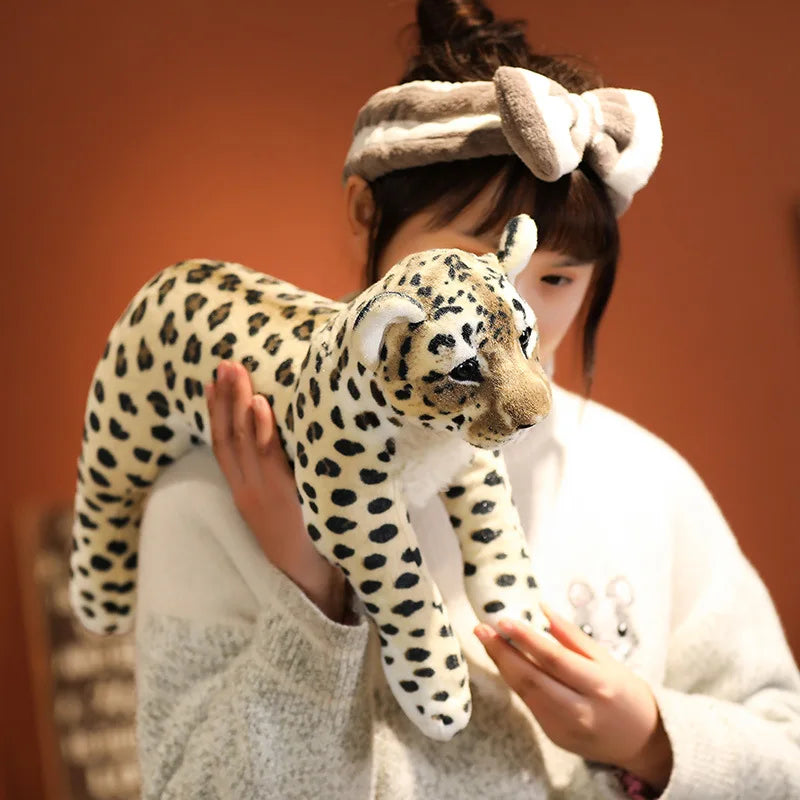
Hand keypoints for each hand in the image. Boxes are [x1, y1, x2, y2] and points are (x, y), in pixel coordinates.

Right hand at [205, 360, 348, 621]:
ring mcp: (263, 494)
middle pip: (229, 437)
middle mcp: (248, 490)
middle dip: (224, 399)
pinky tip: (261, 406)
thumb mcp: (282, 507)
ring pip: (244, 443)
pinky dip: (263, 431)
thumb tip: (281, 450)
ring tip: (235, 373)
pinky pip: (270, 460)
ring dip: (239, 405)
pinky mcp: (283, 499)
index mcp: (245, 492)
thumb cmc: (302, 542)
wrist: (308, 584)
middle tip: (223, 364)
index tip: (212, 383)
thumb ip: (276, 480)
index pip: (224, 445)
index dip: (216, 414)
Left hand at [475, 603, 672, 791]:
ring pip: (525, 692)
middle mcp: (579, 710)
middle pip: (532, 678)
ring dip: (502, 665)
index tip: (503, 620)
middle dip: (502, 652)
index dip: (526, 639)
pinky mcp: (554, 737)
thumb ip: (573, 636)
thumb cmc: (626, 692)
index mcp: (598, 685)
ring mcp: (564, 728)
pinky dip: (515, 681)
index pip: (554, 659)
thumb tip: (543, 609)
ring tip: (487, 640)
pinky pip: (530, 703)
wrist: (642, 742)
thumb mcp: (607, 659)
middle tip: (481, 628)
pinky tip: (504, 662)